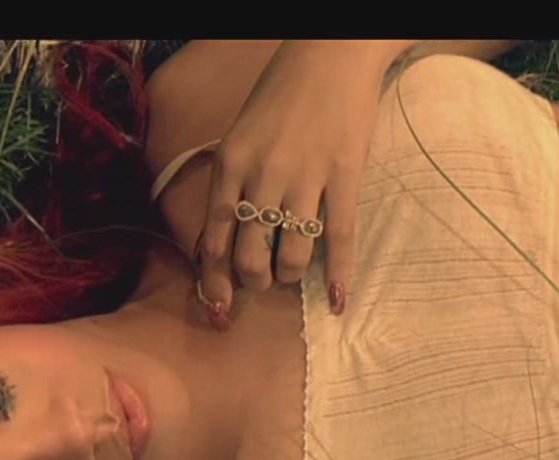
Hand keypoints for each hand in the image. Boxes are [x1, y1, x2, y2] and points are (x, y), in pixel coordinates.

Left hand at [196, 41, 399, 325]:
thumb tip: (225, 234)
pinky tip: (337, 299)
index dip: (214, 280)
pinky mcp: (344, 177)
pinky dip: (338, 274)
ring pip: (291, 254)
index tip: (219, 306)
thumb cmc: (282, 92)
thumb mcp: (240, 134)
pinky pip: (339, 237)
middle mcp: (262, 176)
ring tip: (292, 273)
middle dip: (255, 280)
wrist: (331, 53)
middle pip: (250, 255)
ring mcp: (305, 178)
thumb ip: (233, 182)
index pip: (214, 237)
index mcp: (231, 164)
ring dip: (289, 276)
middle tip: (264, 279)